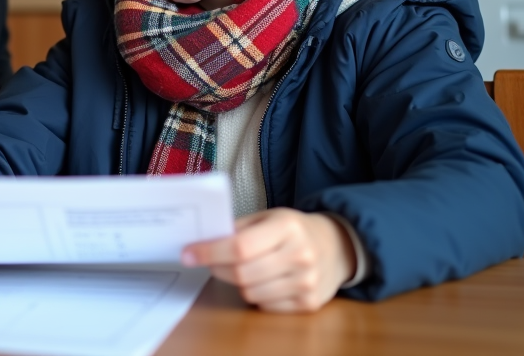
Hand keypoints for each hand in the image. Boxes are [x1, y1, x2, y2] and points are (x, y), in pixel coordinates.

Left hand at [182, 208, 355, 312]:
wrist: (335, 247)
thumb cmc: (292, 229)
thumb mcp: (268, 217)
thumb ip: (238, 228)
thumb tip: (203, 242)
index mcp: (287, 227)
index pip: (240, 246)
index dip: (209, 252)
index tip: (188, 253)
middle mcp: (300, 255)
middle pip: (242, 274)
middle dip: (217, 268)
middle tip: (209, 262)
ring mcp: (307, 282)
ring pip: (250, 293)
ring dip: (236, 283)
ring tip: (242, 269)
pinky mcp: (309, 304)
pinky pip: (265, 306)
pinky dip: (256, 295)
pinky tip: (262, 280)